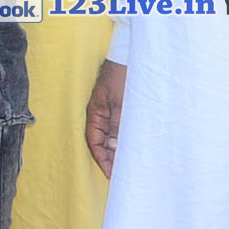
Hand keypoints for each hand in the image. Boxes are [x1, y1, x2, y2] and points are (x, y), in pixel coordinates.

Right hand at [85, 59, 126, 177]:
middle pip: (103, 140)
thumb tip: (114, 150)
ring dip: (119, 148)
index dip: (102, 159)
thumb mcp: (122, 103)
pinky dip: (125, 137)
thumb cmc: (124, 75)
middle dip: (110, 157)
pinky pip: (121, 126)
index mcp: (96, 112)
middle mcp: (102, 112)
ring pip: (113, 134)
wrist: (131, 54)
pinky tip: (134, 144)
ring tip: (130, 164)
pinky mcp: (122, 105)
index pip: (94, 141)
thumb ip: (118, 127)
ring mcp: (112, 108)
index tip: (111, 174)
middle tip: (122, 174)